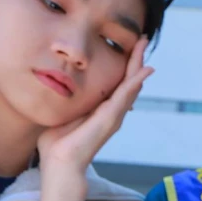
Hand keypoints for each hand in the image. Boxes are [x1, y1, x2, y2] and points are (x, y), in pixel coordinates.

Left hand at [37, 39, 152, 176]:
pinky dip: (135, 82)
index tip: (128, 45)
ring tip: (145, 47)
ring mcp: (113, 115)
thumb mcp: (62, 112)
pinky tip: (144, 70)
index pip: (116, 82)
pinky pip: (126, 96)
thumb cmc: (56, 142)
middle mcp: (111, 111)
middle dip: (136, 59)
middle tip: (144, 39)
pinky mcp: (111, 118)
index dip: (123, 63)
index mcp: (100, 108)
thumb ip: (67, 100)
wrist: (59, 162)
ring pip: (131, 85)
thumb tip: (57, 84)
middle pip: (128, 80)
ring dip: (139, 65)